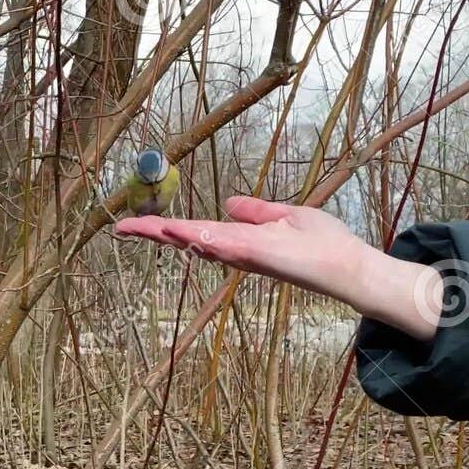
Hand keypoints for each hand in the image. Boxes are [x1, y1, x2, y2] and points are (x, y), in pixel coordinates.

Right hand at [115, 196, 439, 340]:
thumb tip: (230, 203)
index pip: (194, 231)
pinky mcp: (256, 253)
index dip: (164, 228)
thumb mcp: (286, 217)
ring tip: (134, 227)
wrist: (348, 265)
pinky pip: (219, 243)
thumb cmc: (324, 244)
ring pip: (195, 241)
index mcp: (238, 239)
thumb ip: (257, 211)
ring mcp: (242, 253)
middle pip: (186, 238)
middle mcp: (234, 249)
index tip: (135, 225)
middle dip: (153, 233)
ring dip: (165, 234)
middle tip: (120, 228)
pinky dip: (195, 237)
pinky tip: (175, 230)